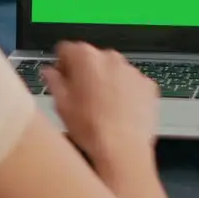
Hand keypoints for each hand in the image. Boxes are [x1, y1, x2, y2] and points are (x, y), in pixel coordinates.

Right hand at [42, 42, 159, 162]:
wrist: (123, 149)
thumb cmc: (92, 129)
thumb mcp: (61, 105)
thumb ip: (53, 82)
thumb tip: (50, 73)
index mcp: (85, 58)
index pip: (66, 48)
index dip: (61, 63)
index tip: (61, 75)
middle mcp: (110, 58)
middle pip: (92, 58)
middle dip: (85, 73)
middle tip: (80, 96)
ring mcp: (131, 71)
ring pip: (113, 70)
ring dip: (106, 82)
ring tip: (101, 108)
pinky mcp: (148, 85)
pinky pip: (132, 83)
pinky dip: (126, 92)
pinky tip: (118, 111)